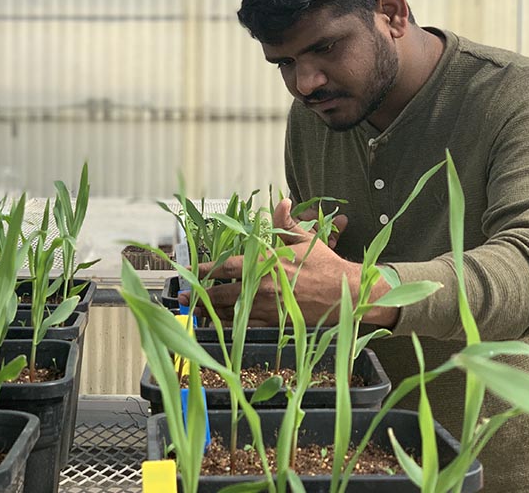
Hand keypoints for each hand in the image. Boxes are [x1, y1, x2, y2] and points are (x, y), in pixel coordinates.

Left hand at [177, 199, 396, 326]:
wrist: (346, 293)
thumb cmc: (325, 265)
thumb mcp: (306, 239)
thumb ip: (286, 223)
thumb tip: (280, 202)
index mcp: (267, 262)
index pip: (228, 266)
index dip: (207, 270)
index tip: (194, 271)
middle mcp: (263, 285)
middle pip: (223, 292)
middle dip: (200, 296)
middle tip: (183, 298)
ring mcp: (268, 306)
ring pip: (231, 311)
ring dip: (211, 312)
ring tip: (194, 312)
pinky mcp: (275, 322)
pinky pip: (247, 325)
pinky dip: (231, 325)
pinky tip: (219, 325)